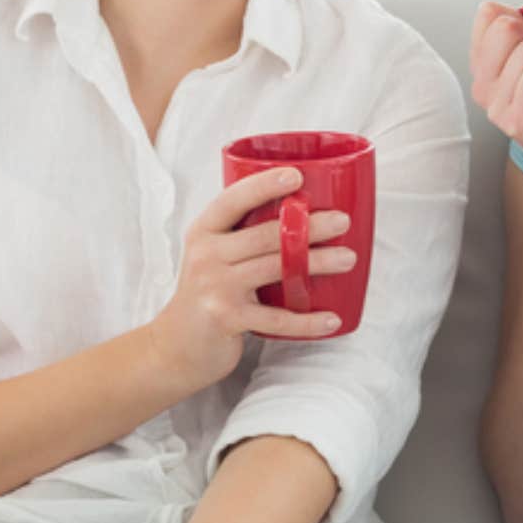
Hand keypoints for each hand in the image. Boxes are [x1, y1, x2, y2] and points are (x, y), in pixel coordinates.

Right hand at [146, 167, 354, 391]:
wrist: (174, 347)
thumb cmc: (207, 293)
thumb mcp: (213, 256)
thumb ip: (243, 236)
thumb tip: (302, 215)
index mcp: (205, 231)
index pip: (233, 200)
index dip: (263, 186)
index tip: (296, 176)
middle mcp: (207, 255)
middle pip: (265, 235)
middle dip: (308, 226)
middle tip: (343, 221)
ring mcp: (215, 287)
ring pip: (275, 269)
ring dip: (317, 263)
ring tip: (347, 258)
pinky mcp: (226, 318)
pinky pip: (275, 319)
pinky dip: (306, 320)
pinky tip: (332, 319)